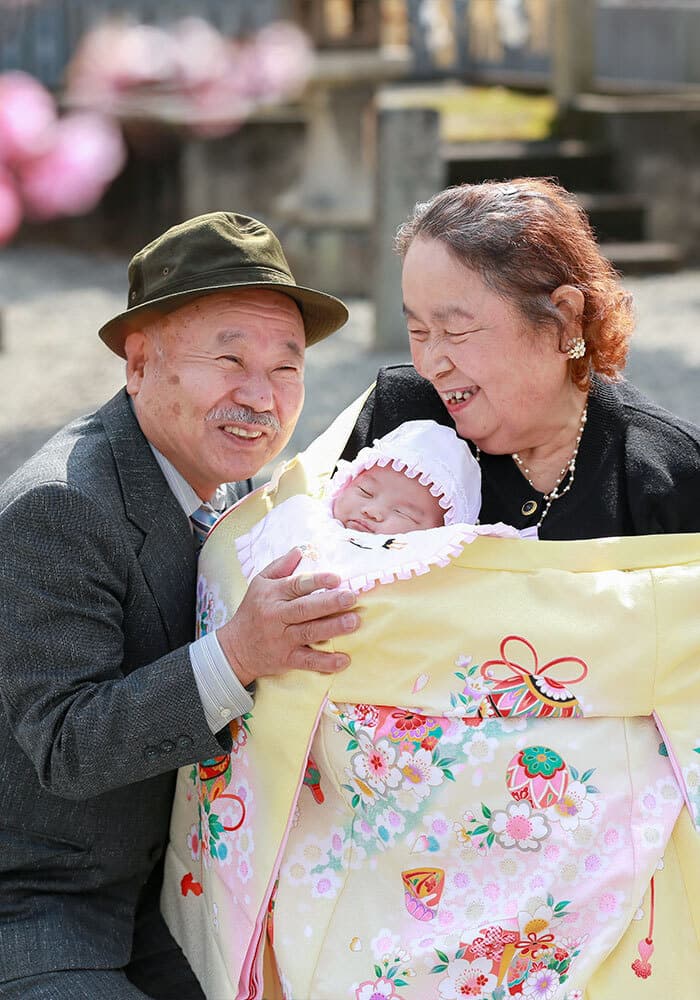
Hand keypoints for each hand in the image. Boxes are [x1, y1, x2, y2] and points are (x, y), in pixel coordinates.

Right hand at [217, 548, 358, 686]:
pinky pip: (307, 661)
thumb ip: (280, 566)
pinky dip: (325, 662)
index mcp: (272, 594)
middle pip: (304, 608)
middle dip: (329, 603)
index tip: (337, 578)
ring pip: (309, 632)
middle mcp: (276, 616)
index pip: (296, 585)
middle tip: (351, 597)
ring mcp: (282, 639)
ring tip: (354, 622)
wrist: (234, 648)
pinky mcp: (286, 659)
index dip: (317, 581)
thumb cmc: (253, 611)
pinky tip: (344, 660)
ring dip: (333, 628)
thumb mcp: (260, 583)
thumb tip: (300, 549)